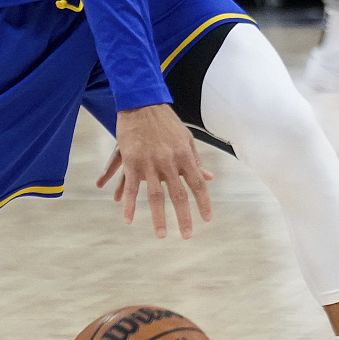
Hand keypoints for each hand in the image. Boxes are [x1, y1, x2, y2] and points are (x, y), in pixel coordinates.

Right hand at [95, 104, 213, 238]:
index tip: (207, 219)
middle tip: (187, 236)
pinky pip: (131, 188)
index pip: (198, 184)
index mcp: (184, 156)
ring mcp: (149, 163)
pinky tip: (128, 219)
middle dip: (183, 217)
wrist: (142, 103)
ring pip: (155, 196)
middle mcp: (169, 162)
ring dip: (158, 217)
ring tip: (160, 235)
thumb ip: (196, 160)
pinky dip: (130, 205)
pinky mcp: (131, 161)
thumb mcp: (186, 138)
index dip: (203, 203)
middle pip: (178, 195)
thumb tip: (209, 178)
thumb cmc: (166, 122)